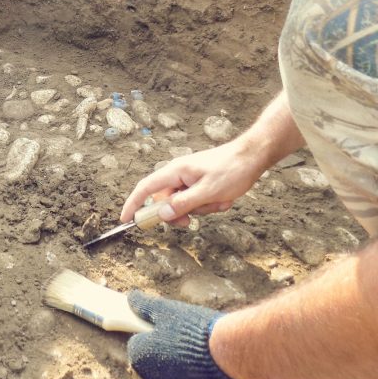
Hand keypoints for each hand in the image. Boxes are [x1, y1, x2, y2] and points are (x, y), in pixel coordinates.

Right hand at [120, 140, 264, 226]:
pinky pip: (196, 200)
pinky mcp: (199, 183)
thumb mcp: (208, 191)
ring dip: (200, 209)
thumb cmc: (232, 169)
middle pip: (165, 201)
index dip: (133, 204)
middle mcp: (178, 174)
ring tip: (219, 201)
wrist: (253, 156)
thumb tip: (162, 215)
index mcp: (174, 172)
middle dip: (179, 214)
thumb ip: (183, 204)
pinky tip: (224, 199)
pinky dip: (209, 204)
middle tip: (191, 222)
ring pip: (183, 203)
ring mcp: (189, 179)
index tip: (126, 219)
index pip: (145, 189)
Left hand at [127, 291, 260, 378]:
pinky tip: (214, 375)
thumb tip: (132, 298)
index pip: (139, 346)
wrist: (233, 356)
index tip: (168, 331)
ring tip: (204, 358)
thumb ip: (146, 306)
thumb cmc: (196, 331)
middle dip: (167, 356)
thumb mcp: (168, 311)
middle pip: (156, 367)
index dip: (153, 336)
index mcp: (141, 357)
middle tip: (189, 344)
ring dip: (184, 374)